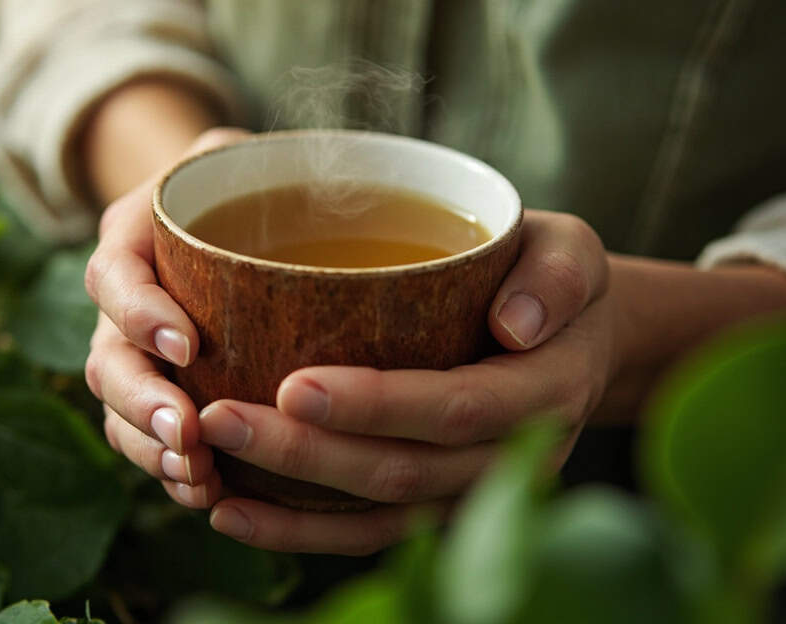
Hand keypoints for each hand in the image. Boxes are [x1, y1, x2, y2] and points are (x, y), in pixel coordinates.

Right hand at [84, 127, 247, 508]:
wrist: (220, 209)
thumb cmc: (240, 178)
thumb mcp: (240, 152)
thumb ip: (263, 162)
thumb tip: (332, 181)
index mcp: (133, 237)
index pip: (115, 275)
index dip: (140, 313)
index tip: (186, 344)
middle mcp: (124, 302)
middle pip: (107, 359)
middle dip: (143, 403)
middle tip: (187, 433)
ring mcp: (135, 354)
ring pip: (119, 411)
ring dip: (152, 449)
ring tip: (195, 476)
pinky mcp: (161, 393)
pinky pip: (146, 440)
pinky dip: (169, 470)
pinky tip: (207, 492)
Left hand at [201, 211, 614, 553]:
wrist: (576, 342)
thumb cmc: (553, 281)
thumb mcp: (571, 252)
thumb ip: (555, 275)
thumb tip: (515, 322)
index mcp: (543, 391)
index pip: (455, 406)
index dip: (376, 404)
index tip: (293, 385)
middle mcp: (511, 457)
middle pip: (401, 470)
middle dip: (304, 452)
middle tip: (219, 417)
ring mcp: (472, 492)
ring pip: (376, 514)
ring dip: (288, 501)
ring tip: (209, 469)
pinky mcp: (438, 507)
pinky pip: (368, 533)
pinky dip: (299, 532)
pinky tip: (233, 513)